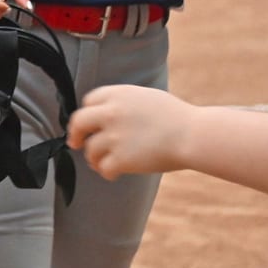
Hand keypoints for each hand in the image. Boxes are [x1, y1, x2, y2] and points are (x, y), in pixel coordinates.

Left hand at [68, 84, 195, 178]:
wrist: (193, 135)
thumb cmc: (176, 118)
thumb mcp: (145, 97)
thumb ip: (122, 103)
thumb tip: (104, 114)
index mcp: (118, 94)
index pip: (88, 101)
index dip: (88, 114)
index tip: (88, 124)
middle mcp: (111, 113)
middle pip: (79, 123)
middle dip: (75, 134)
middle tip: (75, 143)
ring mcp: (114, 136)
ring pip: (90, 150)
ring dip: (94, 158)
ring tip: (103, 162)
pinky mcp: (121, 158)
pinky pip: (103, 168)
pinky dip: (107, 172)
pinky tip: (114, 173)